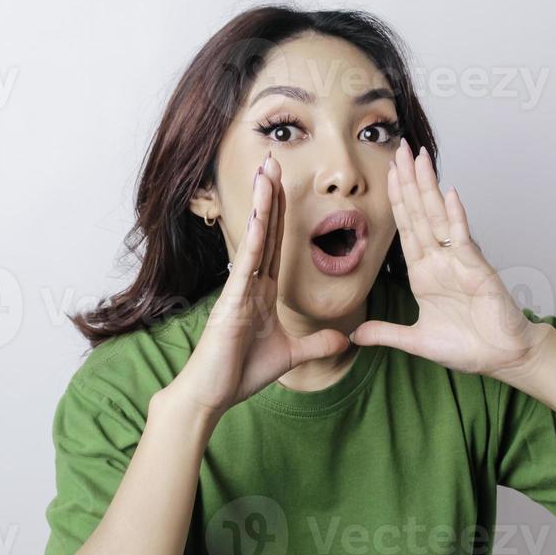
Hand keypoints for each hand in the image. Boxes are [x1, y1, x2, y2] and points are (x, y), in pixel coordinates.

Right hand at [163, 153, 350, 417]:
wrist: (211, 395)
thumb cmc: (240, 374)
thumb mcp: (290, 356)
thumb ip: (316, 344)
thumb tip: (344, 338)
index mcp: (262, 292)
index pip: (276, 244)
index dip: (282, 213)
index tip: (285, 184)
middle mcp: (250, 284)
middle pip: (267, 231)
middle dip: (271, 196)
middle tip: (275, 160)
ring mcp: (239, 290)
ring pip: (257, 240)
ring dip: (264, 205)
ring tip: (267, 172)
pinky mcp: (232, 303)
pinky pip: (248, 265)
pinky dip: (256, 240)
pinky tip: (263, 215)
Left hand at [349, 138, 544, 377]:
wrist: (502, 358)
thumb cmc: (468, 346)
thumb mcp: (416, 341)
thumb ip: (386, 334)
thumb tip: (355, 336)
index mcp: (424, 273)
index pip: (406, 228)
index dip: (395, 201)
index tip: (386, 174)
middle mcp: (440, 260)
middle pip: (419, 213)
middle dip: (408, 181)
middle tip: (399, 149)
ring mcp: (459, 261)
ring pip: (438, 217)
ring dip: (427, 187)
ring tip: (419, 158)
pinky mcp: (477, 269)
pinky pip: (463, 238)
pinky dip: (456, 216)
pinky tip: (449, 193)